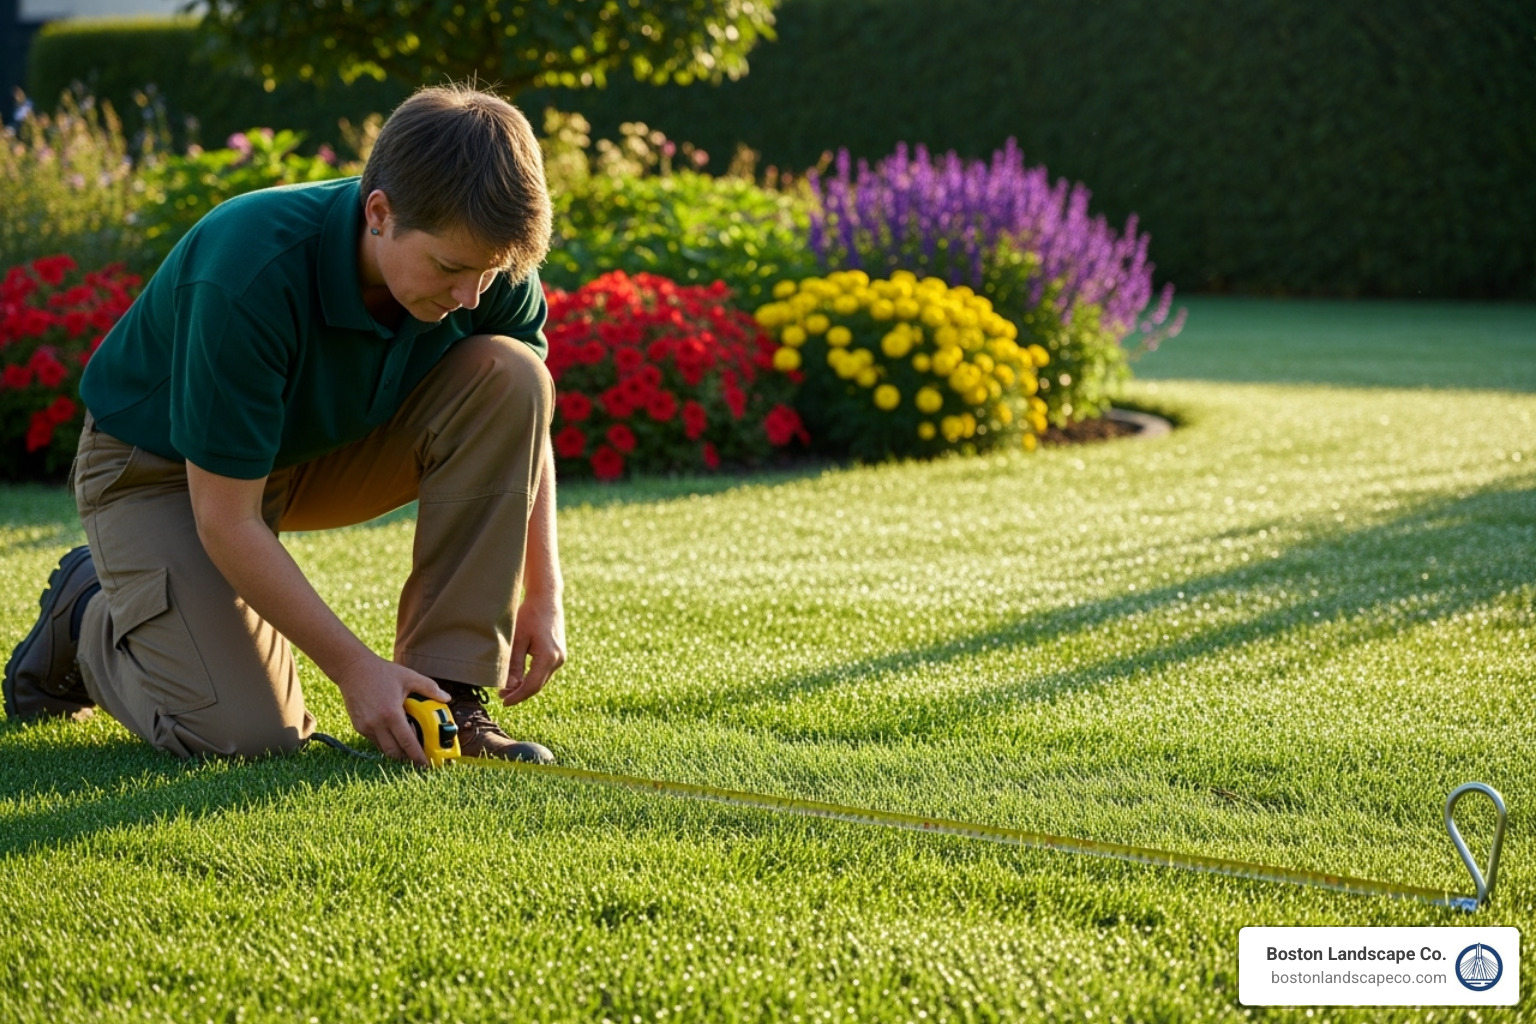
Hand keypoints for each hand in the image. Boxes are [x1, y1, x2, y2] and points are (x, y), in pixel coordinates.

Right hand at [334, 651, 450, 764]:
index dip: (418, 756)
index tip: (426, 764)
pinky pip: (375, 741)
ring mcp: (365, 727)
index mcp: (391, 713)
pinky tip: (394, 733)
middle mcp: (377, 723)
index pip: (407, 742)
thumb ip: (429, 688)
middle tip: (420, 756)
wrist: (353, 669)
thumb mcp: (409, 677)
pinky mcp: (358, 726)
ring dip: (397, 750)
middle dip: (408, 757)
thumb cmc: (382, 672)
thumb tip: (447, 698)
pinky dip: (386, 741)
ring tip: (408, 744)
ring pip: (384, 749)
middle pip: (395, 752)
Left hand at [501, 590, 565, 706]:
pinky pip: (544, 671)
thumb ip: (514, 664)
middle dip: (520, 693)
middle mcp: (558, 659)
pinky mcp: (559, 654)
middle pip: (538, 685)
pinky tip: (520, 677)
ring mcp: (560, 657)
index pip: (532, 686)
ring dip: (526, 685)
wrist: (546, 599)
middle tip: (502, 696)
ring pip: (541, 679)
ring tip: (507, 688)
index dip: (518, 696)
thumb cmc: (529, 615)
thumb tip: (510, 686)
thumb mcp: (517, 640)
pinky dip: (532, 677)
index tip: (504, 703)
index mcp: (548, 657)